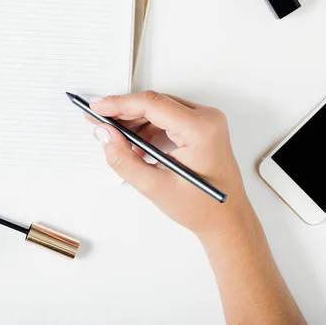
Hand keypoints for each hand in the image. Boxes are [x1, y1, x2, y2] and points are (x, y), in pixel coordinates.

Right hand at [88, 91, 252, 244]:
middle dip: (124, 112)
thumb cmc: (203, 208)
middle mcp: (207, 118)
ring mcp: (206, 121)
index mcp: (201, 129)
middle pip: (155, 103)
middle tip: (99, 121)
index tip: (97, 106)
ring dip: (136, 122)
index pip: (152, 104)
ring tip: (117, 140)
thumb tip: (106, 135)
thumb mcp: (157, 187)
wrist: (227, 222)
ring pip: (160, 109)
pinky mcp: (201, 127)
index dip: (120, 103)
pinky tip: (136, 146)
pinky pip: (168, 118)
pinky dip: (148, 128)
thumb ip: (125, 160)